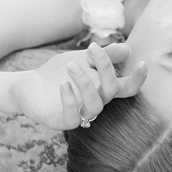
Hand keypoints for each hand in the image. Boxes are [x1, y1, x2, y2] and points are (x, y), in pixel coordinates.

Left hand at [12, 43, 141, 129]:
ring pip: (95, 105)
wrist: (30, 84)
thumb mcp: (83, 58)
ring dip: (85, 82)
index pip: (127, 88)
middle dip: (105, 67)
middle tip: (90, 49)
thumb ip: (105, 55)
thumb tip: (128, 49)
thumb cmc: (60, 71)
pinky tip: (63, 84)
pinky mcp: (61, 121)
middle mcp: (95, 101)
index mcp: (103, 87)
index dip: (137, 79)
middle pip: (112, 90)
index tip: (141, 63)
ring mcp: (80, 113)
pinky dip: (70, 99)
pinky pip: (73, 117)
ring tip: (71, 65)